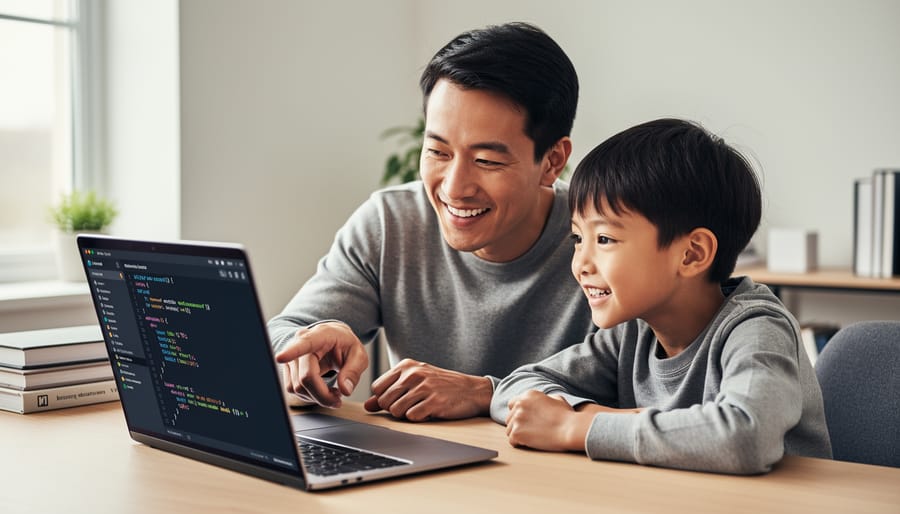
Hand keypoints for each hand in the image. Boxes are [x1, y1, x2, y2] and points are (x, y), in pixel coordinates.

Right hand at [274, 322, 368, 407]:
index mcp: (321, 335)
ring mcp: (291, 355)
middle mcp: (300, 343)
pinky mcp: (287, 368)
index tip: (281, 357)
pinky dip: (308, 395)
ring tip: (333, 392)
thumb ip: (353, 371)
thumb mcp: (359, 355)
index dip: (292, 351)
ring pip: (297, 387)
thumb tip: (344, 390)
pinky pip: (293, 389)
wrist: (333, 339)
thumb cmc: (345, 345)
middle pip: (305, 378)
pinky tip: (321, 391)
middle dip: (322, 395)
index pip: (304, 343)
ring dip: (316, 397)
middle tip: (339, 399)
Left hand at [363, 359, 492, 421]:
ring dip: (407, 414)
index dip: (384, 398)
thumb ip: (389, 391)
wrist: (472, 390)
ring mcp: (424, 387)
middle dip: (394, 408)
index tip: (398, 399)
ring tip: (420, 407)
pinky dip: (419, 418)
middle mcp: (414, 374)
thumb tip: (367, 406)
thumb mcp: (414, 382)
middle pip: (384, 401)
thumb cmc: (441, 385)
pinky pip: (412, 418)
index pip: (377, 387)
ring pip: (396, 411)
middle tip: (411, 405)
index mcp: (406, 366)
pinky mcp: (434, 402)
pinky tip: (430, 411)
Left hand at [505, 391, 592, 451]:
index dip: (518, 413)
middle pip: (509, 418)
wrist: (570, 429)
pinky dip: (519, 444)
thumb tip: (543, 402)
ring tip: (531, 438)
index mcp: (528, 395)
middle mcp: (520, 404)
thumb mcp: (557, 400)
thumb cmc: (567, 416)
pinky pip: (512, 441)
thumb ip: (545, 398)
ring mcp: (517, 418)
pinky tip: (530, 443)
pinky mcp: (517, 432)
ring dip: (518, 434)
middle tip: (530, 431)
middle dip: (517, 425)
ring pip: (509, 430)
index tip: (525, 420)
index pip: (512, 404)